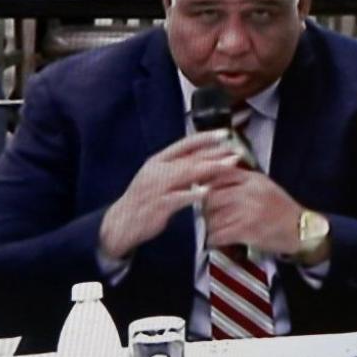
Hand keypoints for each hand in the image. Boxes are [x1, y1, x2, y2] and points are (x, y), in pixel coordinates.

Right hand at [99, 130, 237, 258]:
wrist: (121, 222)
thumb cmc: (143, 200)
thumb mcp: (157, 178)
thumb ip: (177, 168)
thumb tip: (201, 159)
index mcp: (157, 161)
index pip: (184, 144)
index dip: (205, 137)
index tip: (224, 134)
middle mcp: (157, 170)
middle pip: (190, 158)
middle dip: (214, 153)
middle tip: (235, 151)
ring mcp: (157, 187)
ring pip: (187, 174)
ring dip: (210, 168)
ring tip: (229, 165)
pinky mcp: (159, 205)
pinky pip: (178, 198)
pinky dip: (193, 194)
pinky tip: (207, 192)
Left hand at [203, 164, 303, 254]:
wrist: (303, 230)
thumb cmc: (281, 208)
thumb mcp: (264, 185)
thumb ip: (241, 180)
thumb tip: (212, 180)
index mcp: (252, 178)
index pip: (218, 175)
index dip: (205, 185)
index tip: (201, 193)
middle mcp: (248, 192)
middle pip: (211, 197)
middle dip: (205, 208)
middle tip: (207, 214)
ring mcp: (247, 211)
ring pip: (212, 217)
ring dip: (209, 225)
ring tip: (213, 228)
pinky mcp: (247, 230)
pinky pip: (219, 234)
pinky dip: (214, 239)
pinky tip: (216, 240)